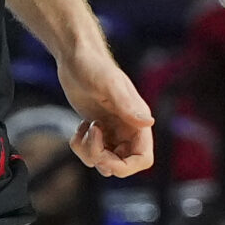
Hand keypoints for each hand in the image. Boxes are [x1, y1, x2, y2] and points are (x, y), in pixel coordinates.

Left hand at [61, 43, 154, 176]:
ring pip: (104, 161)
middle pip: (122, 164)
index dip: (126, 167)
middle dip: (102, 159)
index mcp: (138, 122)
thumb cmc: (93, 66)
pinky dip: (81, 146)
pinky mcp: (97, 129)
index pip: (143, 159)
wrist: (75, 57)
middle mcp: (128, 129)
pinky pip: (91, 151)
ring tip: (83, 129)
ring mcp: (112, 130)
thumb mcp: (109, 85)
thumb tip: (148, 123)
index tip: (104, 159)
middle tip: (90, 138)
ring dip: (89, 152)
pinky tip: (80, 127)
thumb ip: (127, 105)